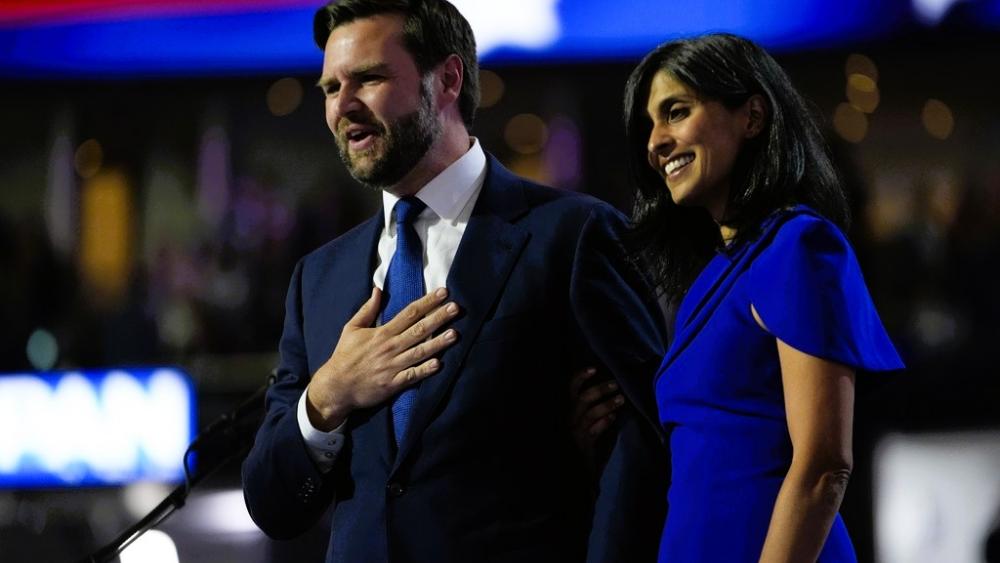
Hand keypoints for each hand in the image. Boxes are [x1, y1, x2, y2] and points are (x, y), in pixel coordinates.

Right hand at [305, 286, 460, 430]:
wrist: (336, 386)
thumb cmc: (344, 355)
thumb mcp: (351, 328)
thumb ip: (367, 309)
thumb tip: (377, 289)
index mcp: (382, 333)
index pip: (409, 313)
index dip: (427, 302)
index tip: (443, 293)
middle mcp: (390, 347)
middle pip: (419, 330)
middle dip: (439, 318)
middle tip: (456, 308)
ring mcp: (392, 366)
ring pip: (420, 352)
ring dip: (438, 343)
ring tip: (455, 334)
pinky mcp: (393, 383)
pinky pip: (412, 375)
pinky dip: (425, 370)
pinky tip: (439, 364)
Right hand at [569, 367, 624, 454]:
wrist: (577, 468)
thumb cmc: (583, 439)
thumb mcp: (583, 419)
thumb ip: (591, 405)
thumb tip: (608, 387)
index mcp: (568, 409)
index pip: (569, 389)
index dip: (579, 377)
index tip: (594, 369)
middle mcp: (569, 419)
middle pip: (582, 399)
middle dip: (599, 390)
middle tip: (615, 384)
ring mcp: (575, 432)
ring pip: (590, 414)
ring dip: (606, 405)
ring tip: (621, 399)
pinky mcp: (584, 445)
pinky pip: (594, 431)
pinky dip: (604, 422)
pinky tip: (613, 417)